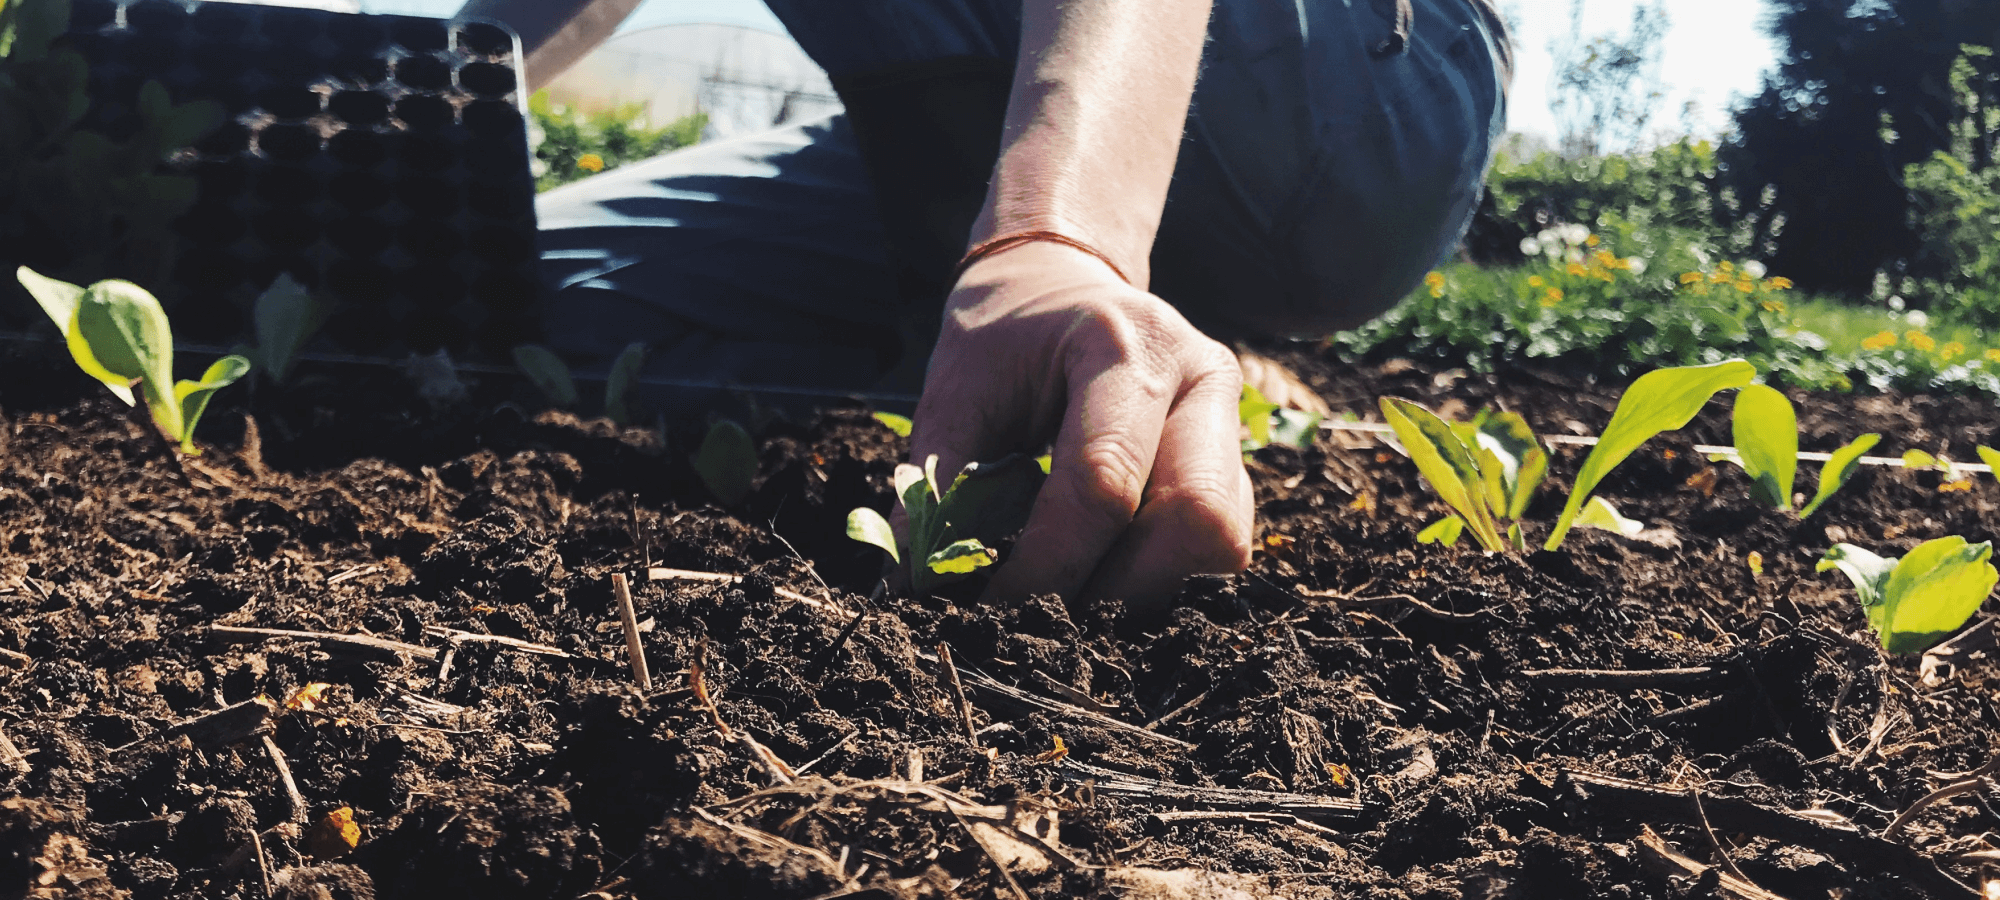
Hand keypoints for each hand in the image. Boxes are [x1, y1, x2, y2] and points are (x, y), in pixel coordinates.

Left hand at [908, 241, 1253, 606]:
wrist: (1061, 280)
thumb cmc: (1004, 337)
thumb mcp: (955, 391)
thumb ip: (935, 486)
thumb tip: (912, 589)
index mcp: (1124, 345)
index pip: (1102, 483)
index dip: (1047, 567)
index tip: (992, 614)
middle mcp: (1199, 375)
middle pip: (1195, 520)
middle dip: (1117, 590)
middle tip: (1045, 618)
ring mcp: (1230, 416)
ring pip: (1222, 542)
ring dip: (1146, 591)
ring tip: (1073, 596)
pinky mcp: (1236, 457)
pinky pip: (1222, 541)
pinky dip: (1162, 577)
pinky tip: (1104, 571)